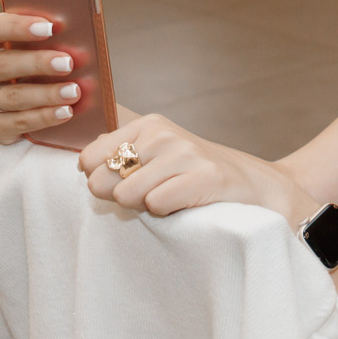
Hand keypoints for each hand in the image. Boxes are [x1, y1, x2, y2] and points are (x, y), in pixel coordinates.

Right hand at [0, 12, 83, 144]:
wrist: (8, 107)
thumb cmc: (27, 66)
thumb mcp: (27, 49)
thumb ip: (42, 40)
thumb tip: (77, 34)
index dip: (19, 27)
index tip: (50, 27)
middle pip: (3, 64)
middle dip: (38, 63)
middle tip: (68, 63)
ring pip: (12, 96)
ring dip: (46, 94)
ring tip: (73, 91)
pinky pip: (17, 121)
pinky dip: (44, 117)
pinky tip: (65, 112)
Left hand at [78, 113, 316, 225]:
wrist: (255, 187)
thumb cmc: (195, 176)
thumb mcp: (156, 155)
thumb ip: (117, 152)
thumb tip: (82, 161)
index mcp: (148, 125)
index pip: (89, 158)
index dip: (101, 180)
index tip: (127, 182)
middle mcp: (163, 133)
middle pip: (102, 179)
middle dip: (119, 196)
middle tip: (152, 194)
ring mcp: (185, 153)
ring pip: (127, 194)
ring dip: (144, 207)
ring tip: (170, 198)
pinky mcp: (205, 177)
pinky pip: (156, 204)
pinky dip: (167, 213)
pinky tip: (186, 204)